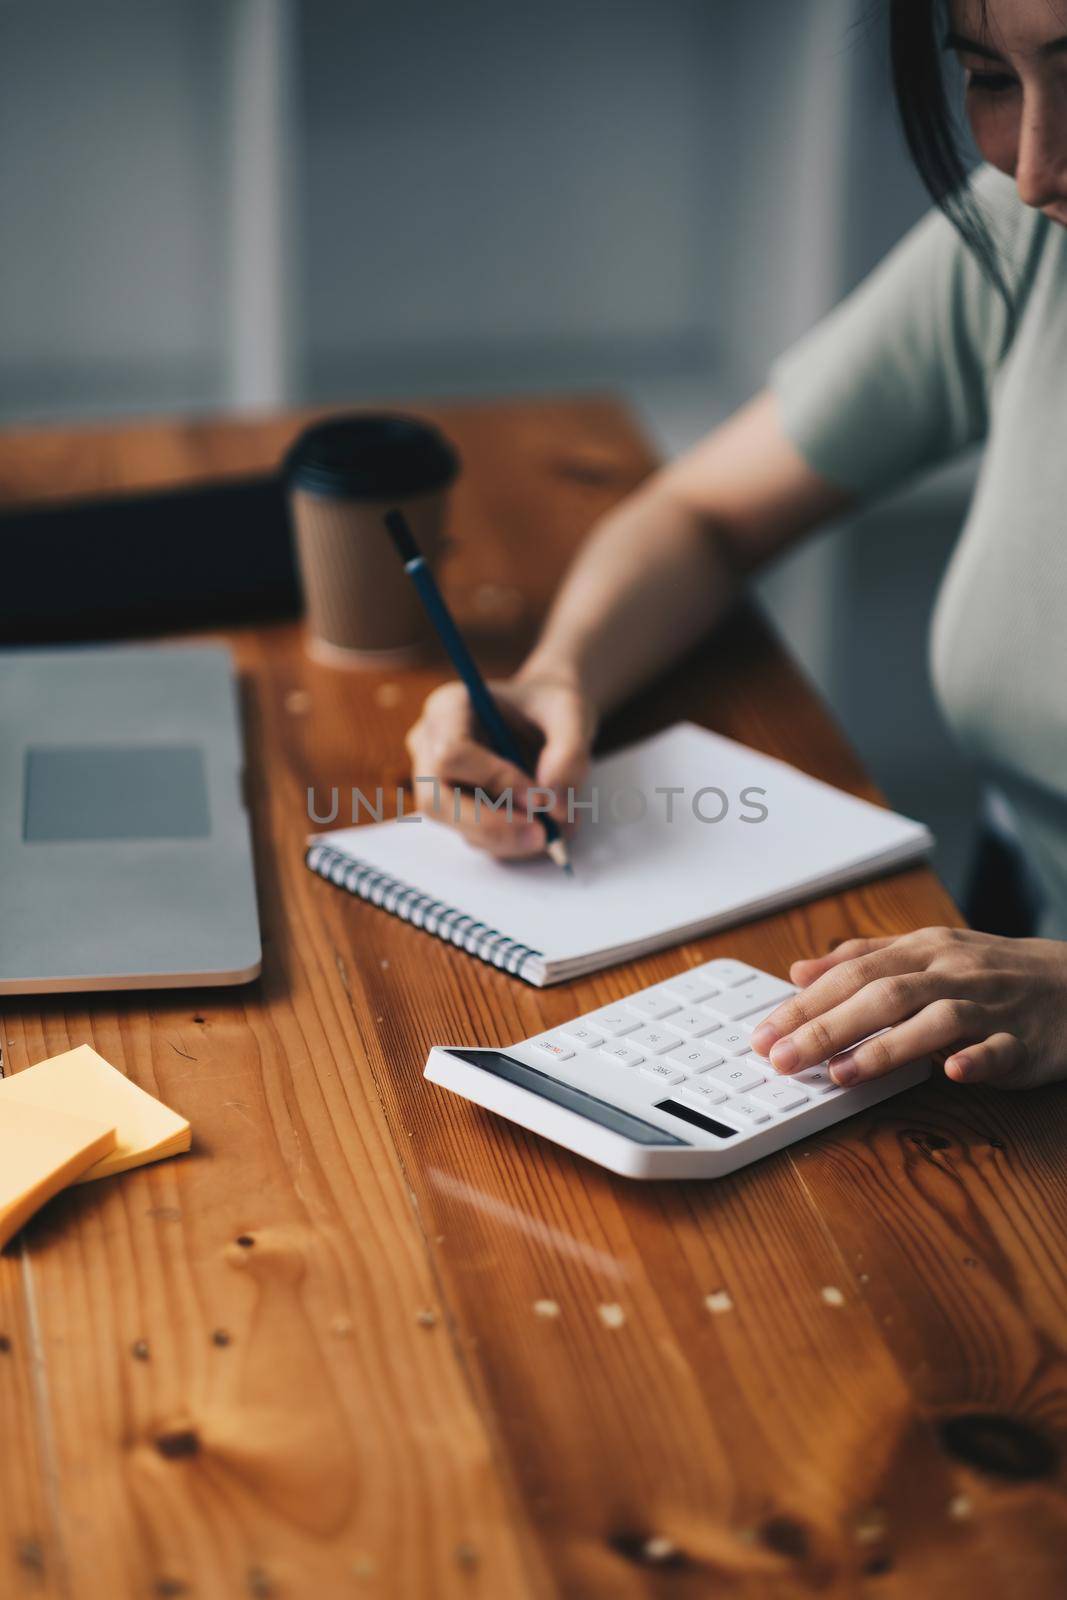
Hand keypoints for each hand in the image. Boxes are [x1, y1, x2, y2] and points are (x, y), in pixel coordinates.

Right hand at [404, 664, 596, 857]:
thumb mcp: (571, 713)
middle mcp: (431, 747)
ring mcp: (438, 784)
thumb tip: (554, 806)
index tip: (540, 797)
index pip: (451, 754)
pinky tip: (546, 824)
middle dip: (493, 826)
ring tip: (558, 824)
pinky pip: (480, 839)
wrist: (548, 718)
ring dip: (512, 838)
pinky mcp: (458, 812)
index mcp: (448, 708)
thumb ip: (569, 753)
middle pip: (437, 802)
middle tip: (544, 835)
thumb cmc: (550, 706)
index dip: (494, 781)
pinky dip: (516, 841)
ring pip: (460, 828)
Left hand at [748, 927, 1066, 1089]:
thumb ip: (861, 961)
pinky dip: (975, 1060)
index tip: (764, 1033)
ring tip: (841, 1074)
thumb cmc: (986, 971)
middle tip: (782, 1058)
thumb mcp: (924, 952)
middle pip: (883, 995)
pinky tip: (950, 1073)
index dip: (805, 1004)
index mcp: (922, 951)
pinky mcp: (1025, 1042)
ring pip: (936, 1021)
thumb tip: (799, 972)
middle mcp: (951, 974)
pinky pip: (999, 1050)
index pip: (852, 974)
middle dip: (827, 1027)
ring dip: (886, 1048)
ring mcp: (990, 1007)